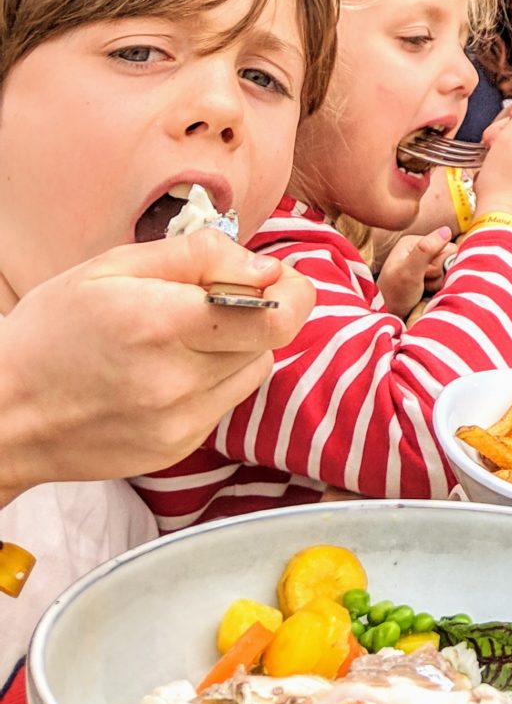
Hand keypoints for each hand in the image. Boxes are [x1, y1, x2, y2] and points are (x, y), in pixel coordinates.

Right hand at [0, 232, 313, 499]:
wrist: (4, 415)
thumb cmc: (51, 331)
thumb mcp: (112, 267)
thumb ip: (199, 256)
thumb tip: (265, 267)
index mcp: (163, 325)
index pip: (278, 316)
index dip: (290, 290)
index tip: (270, 275)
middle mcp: (179, 381)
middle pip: (271, 339)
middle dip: (259, 309)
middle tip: (217, 296)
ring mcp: (180, 422)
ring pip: (254, 369)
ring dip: (238, 345)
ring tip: (183, 334)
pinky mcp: (177, 448)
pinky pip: (226, 401)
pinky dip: (214, 378)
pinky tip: (168, 369)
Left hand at [376, 227, 451, 317]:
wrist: (388, 316)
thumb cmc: (395, 295)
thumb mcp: (409, 272)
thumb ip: (425, 250)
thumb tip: (446, 230)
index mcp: (413, 242)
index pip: (447, 247)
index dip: (440, 264)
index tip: (422, 274)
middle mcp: (419, 249)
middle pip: (449, 258)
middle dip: (438, 275)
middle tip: (421, 283)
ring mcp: (424, 262)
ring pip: (448, 270)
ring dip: (437, 283)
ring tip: (421, 288)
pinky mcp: (428, 275)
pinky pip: (446, 279)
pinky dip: (438, 288)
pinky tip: (425, 292)